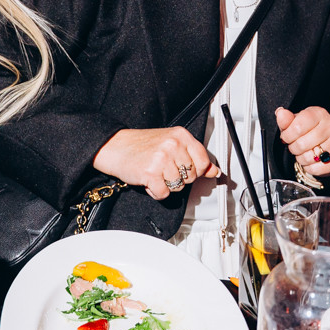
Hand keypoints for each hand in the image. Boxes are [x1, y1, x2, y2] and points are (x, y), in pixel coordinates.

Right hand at [92, 127, 219, 199]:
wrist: (114, 146)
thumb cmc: (141, 145)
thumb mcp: (171, 144)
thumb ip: (194, 157)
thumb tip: (215, 171)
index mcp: (181, 135)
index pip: (203, 161)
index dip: (194, 170)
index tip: (183, 167)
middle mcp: (173, 145)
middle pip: (191, 177)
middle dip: (178, 178)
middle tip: (163, 168)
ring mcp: (162, 159)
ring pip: (178, 187)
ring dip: (166, 185)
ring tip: (154, 172)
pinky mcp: (151, 173)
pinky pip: (163, 194)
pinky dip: (155, 192)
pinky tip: (148, 180)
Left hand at [276, 106, 329, 175]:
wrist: (326, 141)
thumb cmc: (308, 130)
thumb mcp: (296, 121)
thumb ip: (286, 119)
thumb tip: (281, 113)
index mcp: (319, 114)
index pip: (298, 126)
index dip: (287, 135)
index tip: (286, 137)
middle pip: (302, 144)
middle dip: (293, 148)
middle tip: (295, 146)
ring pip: (309, 158)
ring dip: (300, 158)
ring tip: (303, 152)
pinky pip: (316, 169)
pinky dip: (309, 168)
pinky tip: (311, 160)